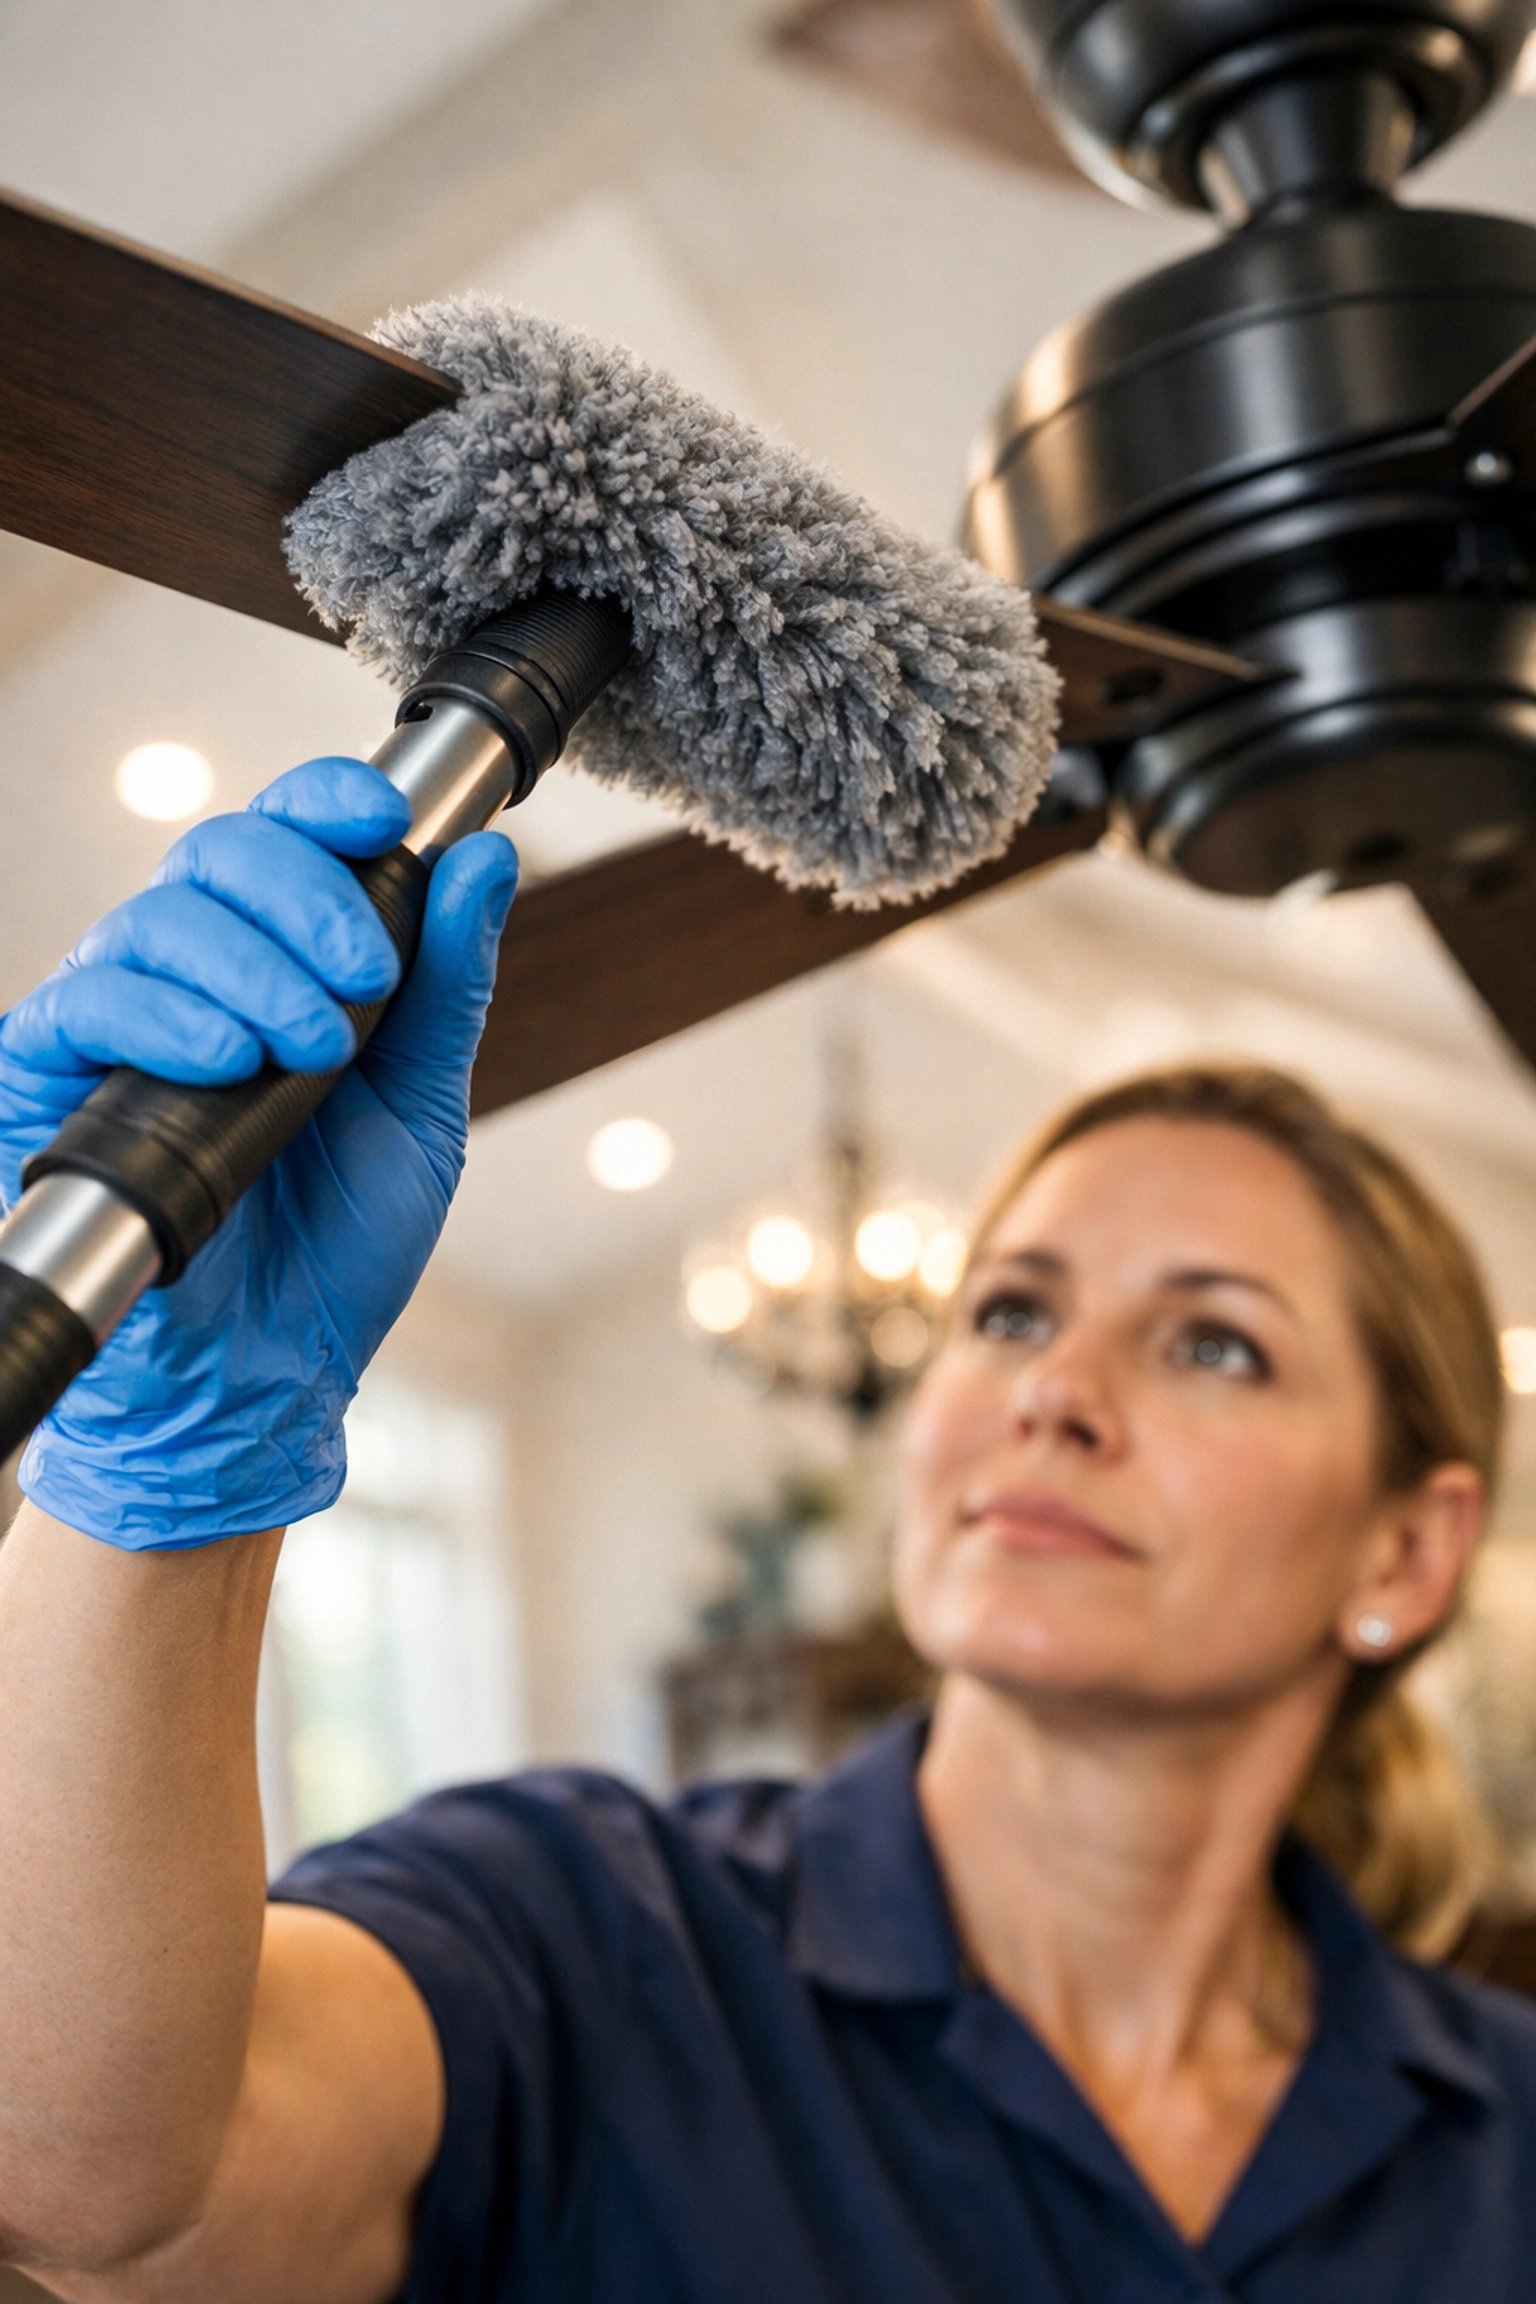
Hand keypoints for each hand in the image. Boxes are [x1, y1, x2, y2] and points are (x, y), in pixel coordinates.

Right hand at [0, 758, 517, 1548]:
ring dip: (253, 965)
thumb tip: (485, 860)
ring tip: (312, 1049)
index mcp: (279, 966)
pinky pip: (87, 1001)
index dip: (324, 804)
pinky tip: (227, 1059)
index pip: (281, 836)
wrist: (270, 1377)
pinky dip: (165, 1015)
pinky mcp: (52, 1081)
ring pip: (158, 919)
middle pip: (217, 852)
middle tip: (366, 979)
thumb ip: (446, 986)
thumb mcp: (421, 1109)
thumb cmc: (339, 1247)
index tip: (384, 818)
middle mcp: (190, 978)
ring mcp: (118, 1026)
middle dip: (306, 894)